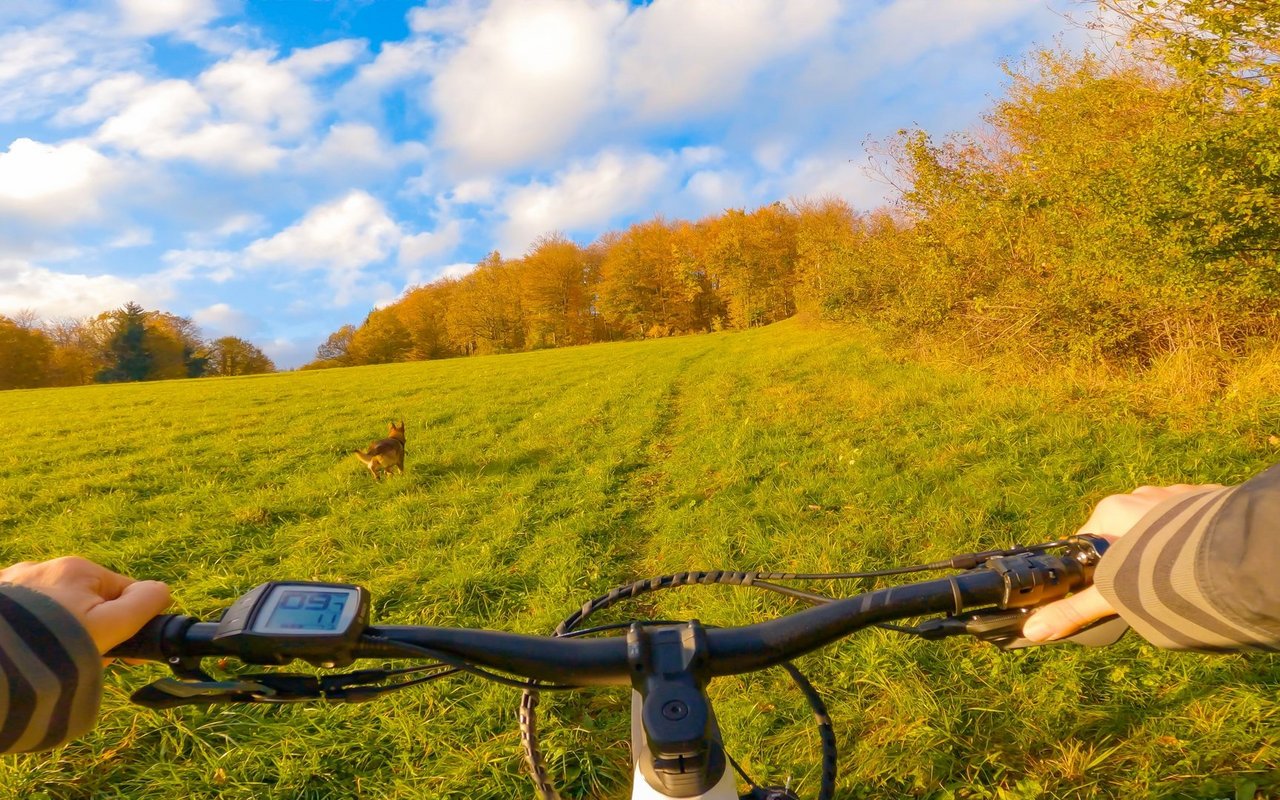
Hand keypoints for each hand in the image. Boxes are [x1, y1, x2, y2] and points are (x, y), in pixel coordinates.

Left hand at [0, 557, 170, 654]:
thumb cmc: (55, 645)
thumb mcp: (111, 625)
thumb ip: (143, 604)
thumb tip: (161, 591)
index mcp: (76, 568)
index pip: (120, 591)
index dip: (129, 622)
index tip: (124, 657)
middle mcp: (41, 567)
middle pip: (84, 600)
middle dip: (90, 629)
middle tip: (84, 661)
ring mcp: (10, 584)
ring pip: (52, 608)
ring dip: (57, 630)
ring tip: (50, 660)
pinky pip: (23, 614)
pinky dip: (29, 630)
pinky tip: (28, 650)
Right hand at [1022, 484, 1221, 641]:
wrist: (1234, 550)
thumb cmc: (1167, 566)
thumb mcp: (1117, 593)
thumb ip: (1076, 610)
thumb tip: (1033, 630)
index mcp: (1111, 511)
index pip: (1091, 541)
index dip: (1097, 569)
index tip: (1112, 589)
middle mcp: (1140, 496)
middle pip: (1125, 534)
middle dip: (1134, 560)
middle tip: (1149, 589)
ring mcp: (1175, 494)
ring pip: (1159, 528)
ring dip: (1165, 549)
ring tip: (1181, 578)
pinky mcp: (1206, 500)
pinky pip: (1189, 523)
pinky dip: (1191, 542)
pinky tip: (1202, 563)